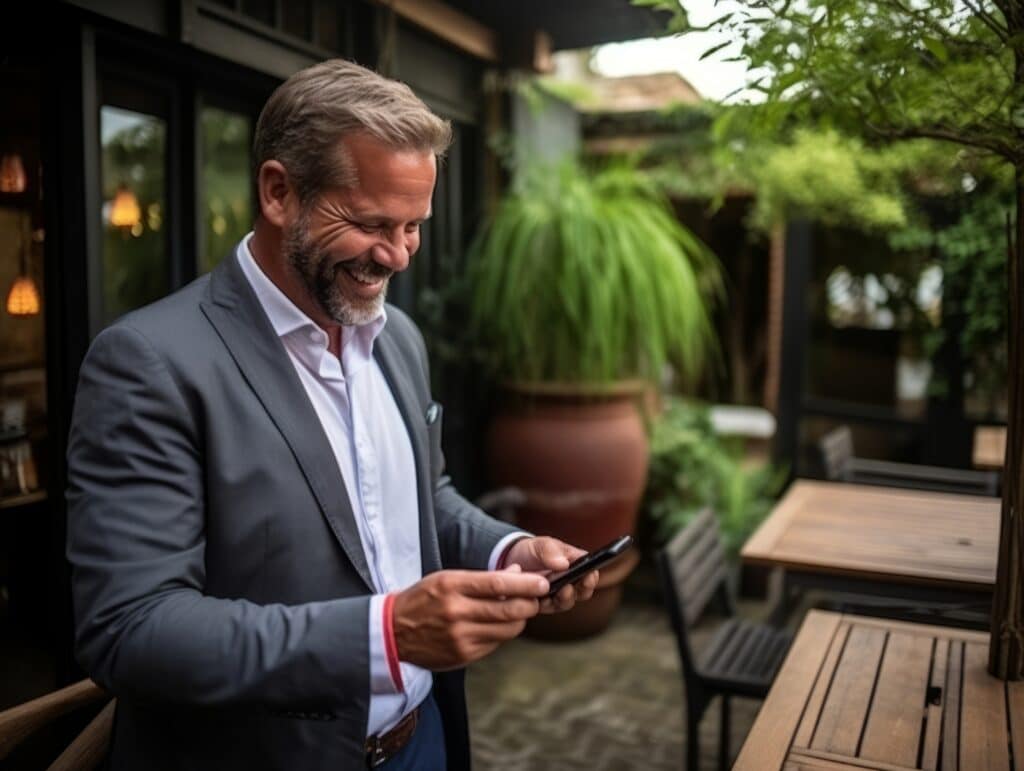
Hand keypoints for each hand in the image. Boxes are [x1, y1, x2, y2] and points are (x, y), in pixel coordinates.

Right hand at [392, 568, 547, 669]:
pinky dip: (501, 633)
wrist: (393, 632)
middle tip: (536, 597)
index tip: (543, 582)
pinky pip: (495, 643)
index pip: (497, 584)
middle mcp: (456, 613)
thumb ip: (482, 577)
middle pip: (509, 610)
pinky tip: (494, 625)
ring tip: (516, 610)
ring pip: (507, 630)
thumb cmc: (423, 599)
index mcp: (451, 586)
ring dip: (519, 620)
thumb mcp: (445, 579)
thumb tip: (517, 573)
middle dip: (530, 604)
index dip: (526, 584)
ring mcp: (460, 637)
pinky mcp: (463, 655)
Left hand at [503, 536, 598, 614]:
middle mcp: (570, 582)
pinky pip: (548, 608)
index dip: (592, 576)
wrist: (512, 561)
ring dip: (564, 599)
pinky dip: (545, 605)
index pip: (590, 572)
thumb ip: (550, 551)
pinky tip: (540, 599)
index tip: (589, 575)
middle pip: (583, 591)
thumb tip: (564, 564)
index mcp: (575, 564)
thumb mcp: (540, 545)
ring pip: (566, 602)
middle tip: (571, 585)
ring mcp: (557, 595)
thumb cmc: (532, 551)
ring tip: (558, 591)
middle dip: (580, 590)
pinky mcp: (544, 605)